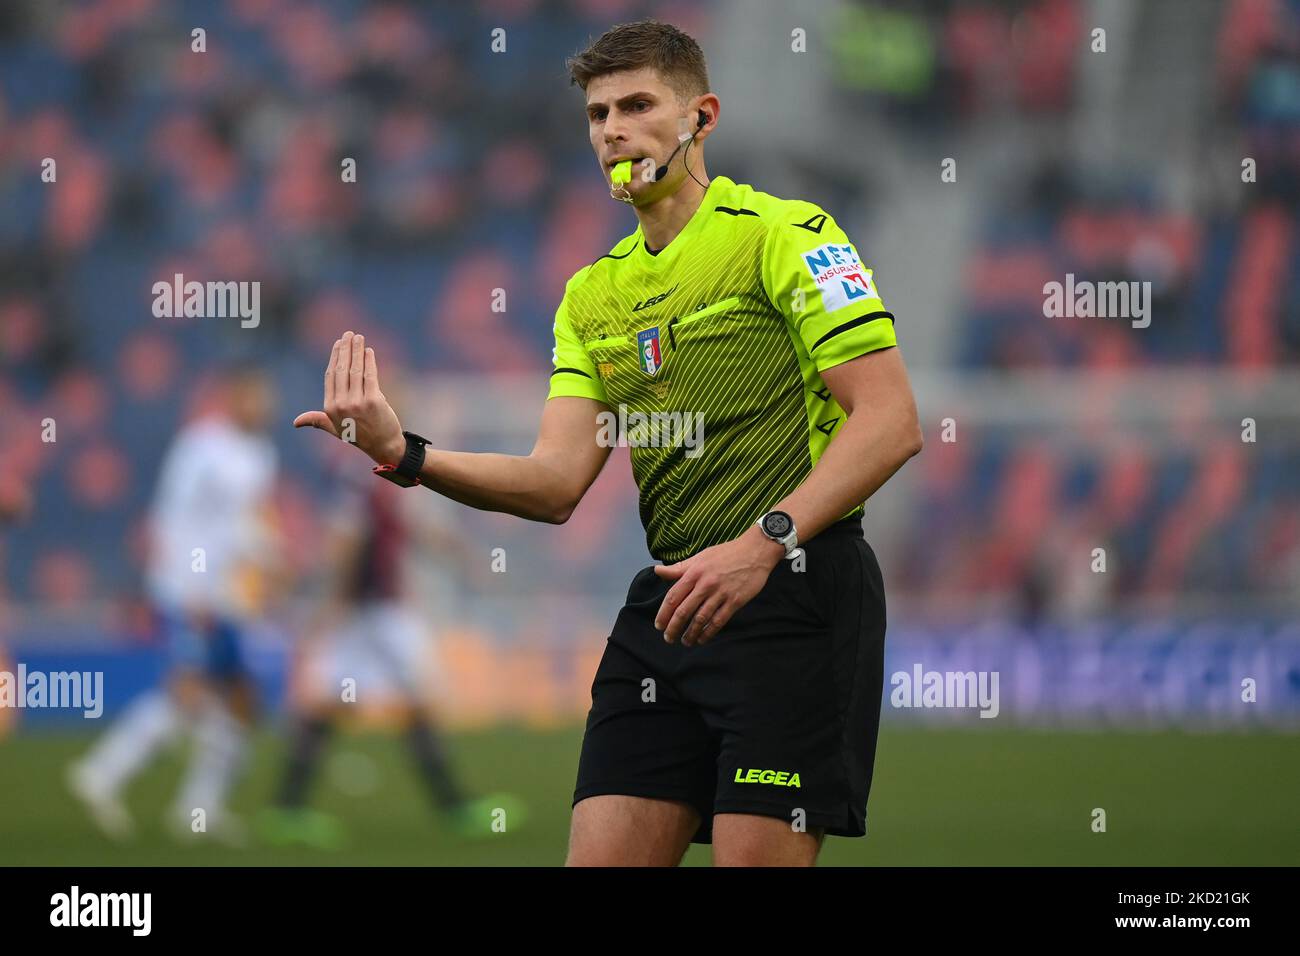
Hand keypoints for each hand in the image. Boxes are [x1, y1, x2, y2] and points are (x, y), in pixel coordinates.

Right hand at [294, 331, 405, 465]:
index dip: (334, 357)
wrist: (383, 446)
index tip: (338, 344)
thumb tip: (296, 422)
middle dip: (345, 349)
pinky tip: (369, 351)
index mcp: (330, 408)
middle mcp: (341, 404)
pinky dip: (369, 361)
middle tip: (348, 334)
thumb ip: (318, 420)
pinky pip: (370, 376)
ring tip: (359, 337)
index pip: (330, 376)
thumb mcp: (335, 429)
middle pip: (341, 370)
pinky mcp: (373, 401)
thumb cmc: (359, 435)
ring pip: (355, 370)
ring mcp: (357, 403)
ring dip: (357, 351)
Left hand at [652, 525, 784, 645]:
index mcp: (694, 572)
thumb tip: (657, 571)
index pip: (673, 597)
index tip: (659, 625)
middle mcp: (705, 584)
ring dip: (690, 633)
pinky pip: (718, 621)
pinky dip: (708, 633)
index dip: (664, 613)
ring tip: (685, 642)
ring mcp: (721, 593)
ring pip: (700, 619)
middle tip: (668, 638)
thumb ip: (679, 568)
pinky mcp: (735, 601)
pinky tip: (702, 639)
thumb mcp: (700, 557)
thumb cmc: (726, 553)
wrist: (755, 551)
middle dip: (674, 628)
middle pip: (684, 611)